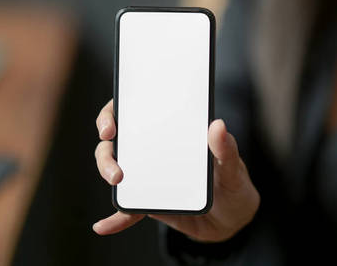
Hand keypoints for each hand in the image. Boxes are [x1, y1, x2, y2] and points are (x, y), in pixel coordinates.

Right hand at [93, 99, 259, 241]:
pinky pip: (128, 208)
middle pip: (119, 140)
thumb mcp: (233, 167)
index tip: (111, 124)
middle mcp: (155, 148)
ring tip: (116, 182)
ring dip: (108, 171)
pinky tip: (103, 226)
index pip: (137, 110)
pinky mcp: (149, 201)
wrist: (232, 218)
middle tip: (115, 163)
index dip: (116, 112)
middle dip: (106, 149)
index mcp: (174, 130)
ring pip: (117, 167)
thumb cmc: (233, 184)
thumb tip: (218, 125)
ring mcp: (148, 174)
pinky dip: (115, 217)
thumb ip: (226, 149)